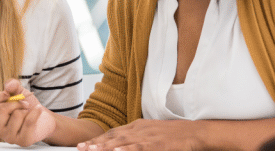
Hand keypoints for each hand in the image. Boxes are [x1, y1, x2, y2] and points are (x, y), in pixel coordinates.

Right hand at [0, 79, 56, 146]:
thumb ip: (12, 85)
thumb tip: (8, 86)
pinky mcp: (23, 141)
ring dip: (26, 109)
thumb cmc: (27, 106)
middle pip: (1, 109)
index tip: (8, 93)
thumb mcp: (18, 92)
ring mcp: (9, 138)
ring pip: (16, 115)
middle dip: (16, 102)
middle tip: (25, 103)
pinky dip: (35, 112)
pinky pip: (29, 121)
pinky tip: (37, 111)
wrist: (44, 119)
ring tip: (28, 112)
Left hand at [76, 119, 206, 150]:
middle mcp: (140, 129)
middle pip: (113, 136)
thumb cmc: (173, 136)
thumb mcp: (151, 134)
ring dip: (106, 146)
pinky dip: (128, 148)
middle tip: (81, 148)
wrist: (194, 132)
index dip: (97, 139)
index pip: (113, 132)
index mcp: (137, 126)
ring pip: (123, 141)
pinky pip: (140, 147)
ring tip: (93, 150)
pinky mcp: (158, 144)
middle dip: (96, 143)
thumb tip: (120, 145)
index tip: (84, 145)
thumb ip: (135, 138)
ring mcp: (148, 136)